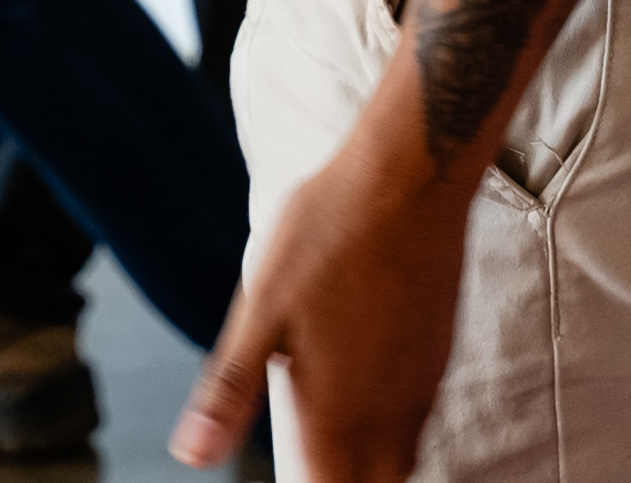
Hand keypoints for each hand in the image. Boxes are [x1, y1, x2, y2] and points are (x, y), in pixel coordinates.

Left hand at [172, 131, 474, 477]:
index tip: (295, 480)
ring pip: (402, 462)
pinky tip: (370, 404)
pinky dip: (395, 434)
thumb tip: (191, 454)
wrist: (409, 178)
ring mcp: (422, 384)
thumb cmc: (327, 234)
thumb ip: (230, 391)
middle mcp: (388, 411)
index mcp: (337, 411)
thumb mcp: (260, 307)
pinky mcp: (439, 354)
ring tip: (337, 452)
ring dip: (371, 468)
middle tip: (312, 468)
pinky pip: (420, 421)